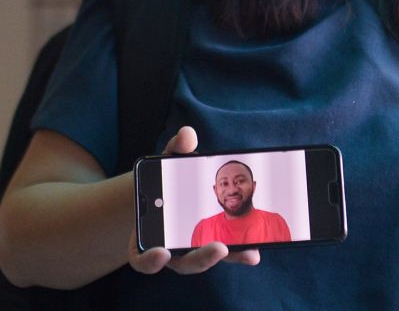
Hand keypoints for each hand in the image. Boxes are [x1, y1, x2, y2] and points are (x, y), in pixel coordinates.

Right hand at [128, 126, 261, 273]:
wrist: (166, 196)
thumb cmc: (165, 181)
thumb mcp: (167, 163)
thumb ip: (175, 150)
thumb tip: (187, 134)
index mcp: (147, 236)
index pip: (143, 259)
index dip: (150, 260)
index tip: (161, 252)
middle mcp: (170, 251)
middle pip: (184, 263)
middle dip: (202, 257)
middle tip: (219, 248)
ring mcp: (193, 251)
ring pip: (210, 261)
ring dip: (230, 256)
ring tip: (250, 251)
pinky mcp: (213, 248)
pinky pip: (225, 254)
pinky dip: (238, 254)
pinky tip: (255, 251)